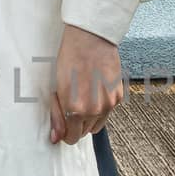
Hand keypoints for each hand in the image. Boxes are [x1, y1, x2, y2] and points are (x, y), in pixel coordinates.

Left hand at [49, 25, 124, 143]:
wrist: (91, 37)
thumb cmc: (70, 57)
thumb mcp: (58, 88)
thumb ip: (57, 115)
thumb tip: (56, 138)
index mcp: (75, 109)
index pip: (70, 137)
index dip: (63, 130)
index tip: (61, 120)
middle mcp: (94, 110)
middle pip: (84, 133)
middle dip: (75, 124)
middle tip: (70, 104)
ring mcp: (109, 104)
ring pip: (97, 125)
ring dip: (88, 118)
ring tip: (82, 97)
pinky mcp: (118, 95)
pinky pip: (107, 112)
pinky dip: (100, 106)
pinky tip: (94, 89)